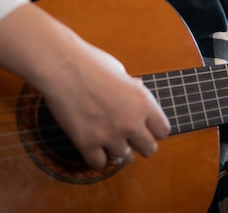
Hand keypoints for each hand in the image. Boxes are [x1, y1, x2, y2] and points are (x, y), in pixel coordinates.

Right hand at [43, 43, 170, 168]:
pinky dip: (96, 156)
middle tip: (130, 138)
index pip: (163, 131)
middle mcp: (131, 122)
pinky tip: (93, 144)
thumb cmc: (92, 63)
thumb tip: (137, 93)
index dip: (154, 129)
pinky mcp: (87, 144)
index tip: (146, 127)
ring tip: (110, 139)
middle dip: (141, 144)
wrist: (64, 67)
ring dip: (118, 150)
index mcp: (143, 102)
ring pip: (125, 159)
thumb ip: (132, 90)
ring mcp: (109, 135)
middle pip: (149, 149)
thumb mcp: (122, 72)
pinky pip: (99, 163)